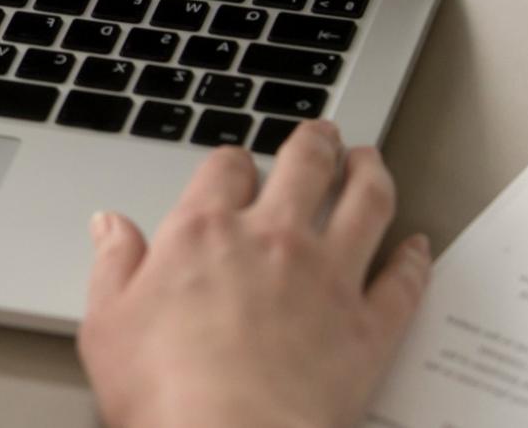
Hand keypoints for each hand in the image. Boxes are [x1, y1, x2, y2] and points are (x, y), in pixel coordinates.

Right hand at [79, 121, 430, 427]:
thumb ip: (114, 266)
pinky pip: (404, 281)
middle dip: (317, 143)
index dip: (234, 159)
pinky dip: (416, 259)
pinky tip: (420, 246)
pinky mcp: (369, 327)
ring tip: (373, 161)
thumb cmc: (165, 393)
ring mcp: (329, 278)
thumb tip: (109, 226)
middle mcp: (272, 239)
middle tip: (324, 134)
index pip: (226, 167)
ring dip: (373, 175)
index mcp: (205, 232)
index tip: (238, 164)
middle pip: (306, 165)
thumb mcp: (108, 324)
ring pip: (366, 204)